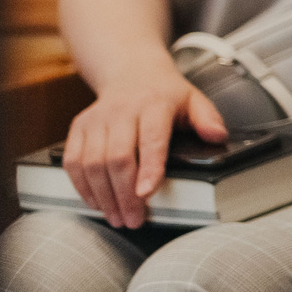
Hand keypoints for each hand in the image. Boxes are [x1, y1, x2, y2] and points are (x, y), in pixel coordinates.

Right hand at [61, 64, 229, 229]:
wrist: (132, 72)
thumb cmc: (165, 94)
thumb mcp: (194, 100)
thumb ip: (208, 119)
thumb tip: (218, 136)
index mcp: (154, 104)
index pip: (151, 139)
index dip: (148, 168)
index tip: (146, 194)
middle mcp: (121, 111)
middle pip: (117, 158)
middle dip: (124, 194)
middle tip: (134, 219)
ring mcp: (97, 119)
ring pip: (92, 164)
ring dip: (103, 196)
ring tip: (118, 217)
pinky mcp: (79, 127)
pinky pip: (73, 161)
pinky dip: (81, 186)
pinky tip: (96, 202)